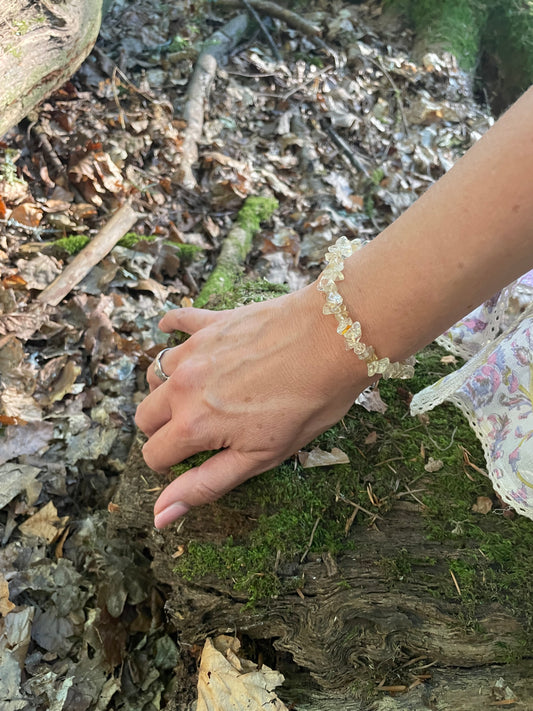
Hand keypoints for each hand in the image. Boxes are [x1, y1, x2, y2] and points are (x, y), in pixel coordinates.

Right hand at [134, 284, 371, 528]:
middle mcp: (183, 385)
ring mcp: (194, 350)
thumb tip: (160, 516)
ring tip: (199, 393)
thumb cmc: (307, 404)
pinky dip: (171, 329)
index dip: (172, 465)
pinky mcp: (211, 322)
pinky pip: (176, 322)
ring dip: (168, 389)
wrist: (334, 341)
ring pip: (156, 374)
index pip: (153, 455)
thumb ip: (205, 485)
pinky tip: (172, 331)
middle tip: (200, 432)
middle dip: (164, 430)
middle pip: (146, 415)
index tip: (198, 459)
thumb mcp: (259, 457)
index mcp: (193, 424)